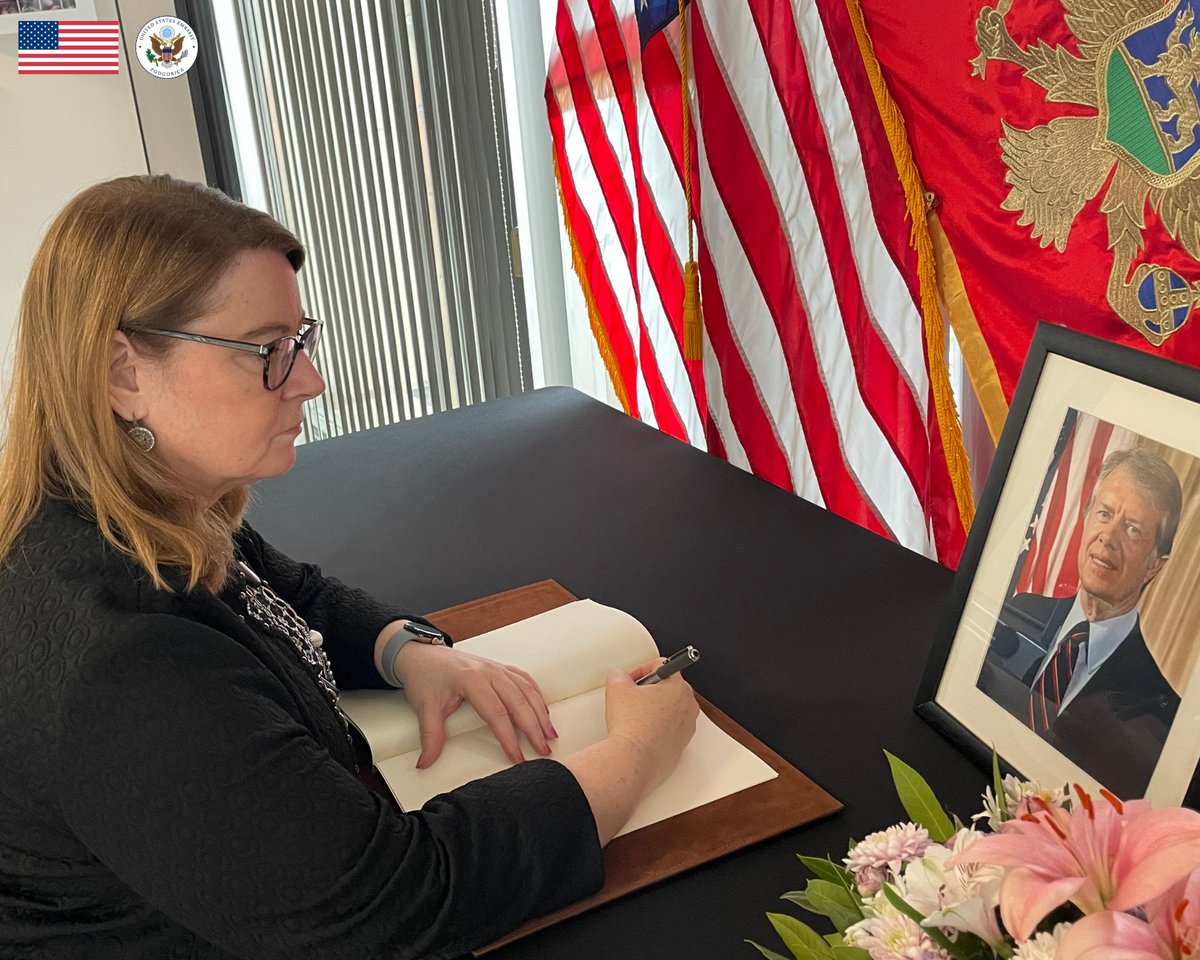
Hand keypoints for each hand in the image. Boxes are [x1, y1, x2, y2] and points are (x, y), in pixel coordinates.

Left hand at [391, 641, 557, 768]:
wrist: (421, 653)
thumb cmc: (425, 676)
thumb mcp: (425, 707)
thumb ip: (430, 736)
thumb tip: (427, 762)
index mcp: (471, 680)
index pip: (496, 713)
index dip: (508, 738)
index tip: (517, 757)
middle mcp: (488, 671)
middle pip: (518, 701)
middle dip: (534, 728)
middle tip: (544, 749)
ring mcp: (496, 668)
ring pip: (526, 689)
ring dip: (540, 712)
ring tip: (550, 734)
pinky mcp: (499, 668)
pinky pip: (524, 680)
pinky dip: (536, 695)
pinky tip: (543, 710)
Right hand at [603, 659, 698, 789]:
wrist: (634, 760)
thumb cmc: (632, 727)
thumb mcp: (616, 687)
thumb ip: (619, 674)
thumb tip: (619, 677)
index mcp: (678, 687)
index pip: (662, 666)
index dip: (642, 670)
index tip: (632, 679)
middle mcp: (688, 706)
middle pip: (669, 687)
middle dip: (650, 690)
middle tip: (632, 697)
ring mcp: (687, 728)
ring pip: (670, 709)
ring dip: (654, 709)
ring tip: (635, 717)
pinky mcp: (681, 746)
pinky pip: (670, 729)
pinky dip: (658, 728)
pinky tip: (641, 732)